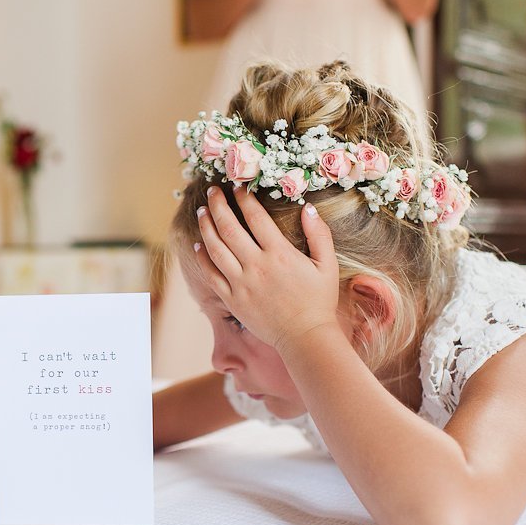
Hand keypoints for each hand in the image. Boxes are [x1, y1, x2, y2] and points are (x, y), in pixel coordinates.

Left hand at [194, 186, 341, 355]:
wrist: (305, 337)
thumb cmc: (319, 301)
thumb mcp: (327, 265)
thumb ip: (319, 234)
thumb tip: (307, 207)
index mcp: (279, 254)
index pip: (256, 217)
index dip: (244, 198)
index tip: (238, 186)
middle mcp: (256, 266)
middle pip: (229, 228)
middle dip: (218, 206)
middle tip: (212, 192)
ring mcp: (241, 284)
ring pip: (216, 249)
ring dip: (206, 228)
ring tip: (201, 213)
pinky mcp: (233, 300)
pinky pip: (212, 276)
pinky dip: (203, 259)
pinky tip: (198, 246)